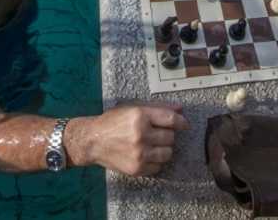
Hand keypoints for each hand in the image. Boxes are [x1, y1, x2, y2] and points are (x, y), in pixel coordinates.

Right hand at [68, 104, 187, 175]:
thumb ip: (157, 108)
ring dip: (163, 149)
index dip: (181, 122)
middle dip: (166, 135)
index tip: (184, 124)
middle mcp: (141, 135)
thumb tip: (180, 108)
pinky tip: (145, 155)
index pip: (171, 119)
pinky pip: (158, 167)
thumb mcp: (132, 108)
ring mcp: (139, 154)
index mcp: (140, 116)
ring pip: (168, 153)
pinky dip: (155, 162)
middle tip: (156, 134)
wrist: (93, 141)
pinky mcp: (137, 169)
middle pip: (170, 137)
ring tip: (152, 145)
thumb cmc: (113, 122)